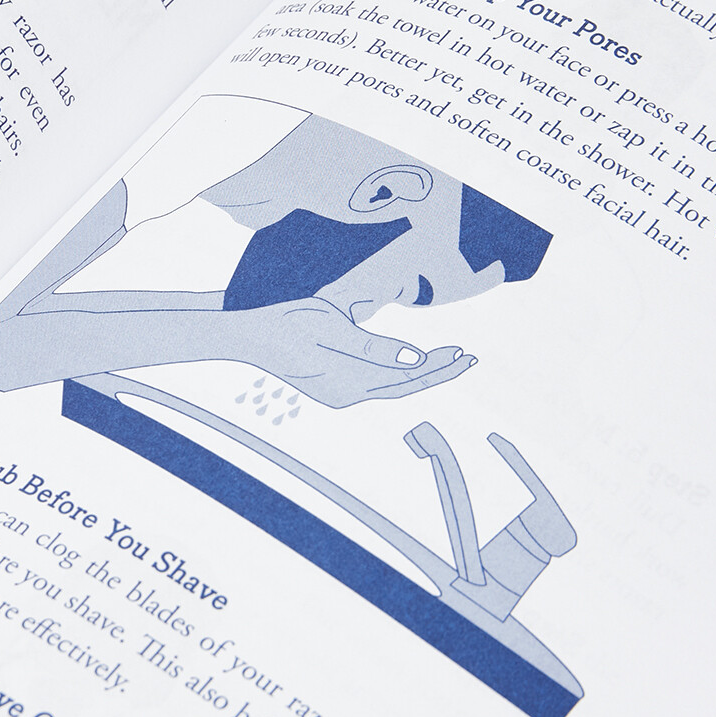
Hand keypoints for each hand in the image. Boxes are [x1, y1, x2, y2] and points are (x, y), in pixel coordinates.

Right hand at [227, 298, 474, 407]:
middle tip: (467, 357)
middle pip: (403, 385)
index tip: (463, 355)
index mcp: (350, 382)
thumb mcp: (332, 326)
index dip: (438, 368)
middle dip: (436, 371)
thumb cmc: (287, 322)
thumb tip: (415, 359)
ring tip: (446, 357)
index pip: (407, 377)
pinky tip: (407, 363)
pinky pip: (373, 383)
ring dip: (418, 371)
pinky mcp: (331, 385)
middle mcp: (347, 395)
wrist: (248, 333)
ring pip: (389, 385)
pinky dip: (396, 373)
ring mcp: (338, 393)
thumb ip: (374, 347)